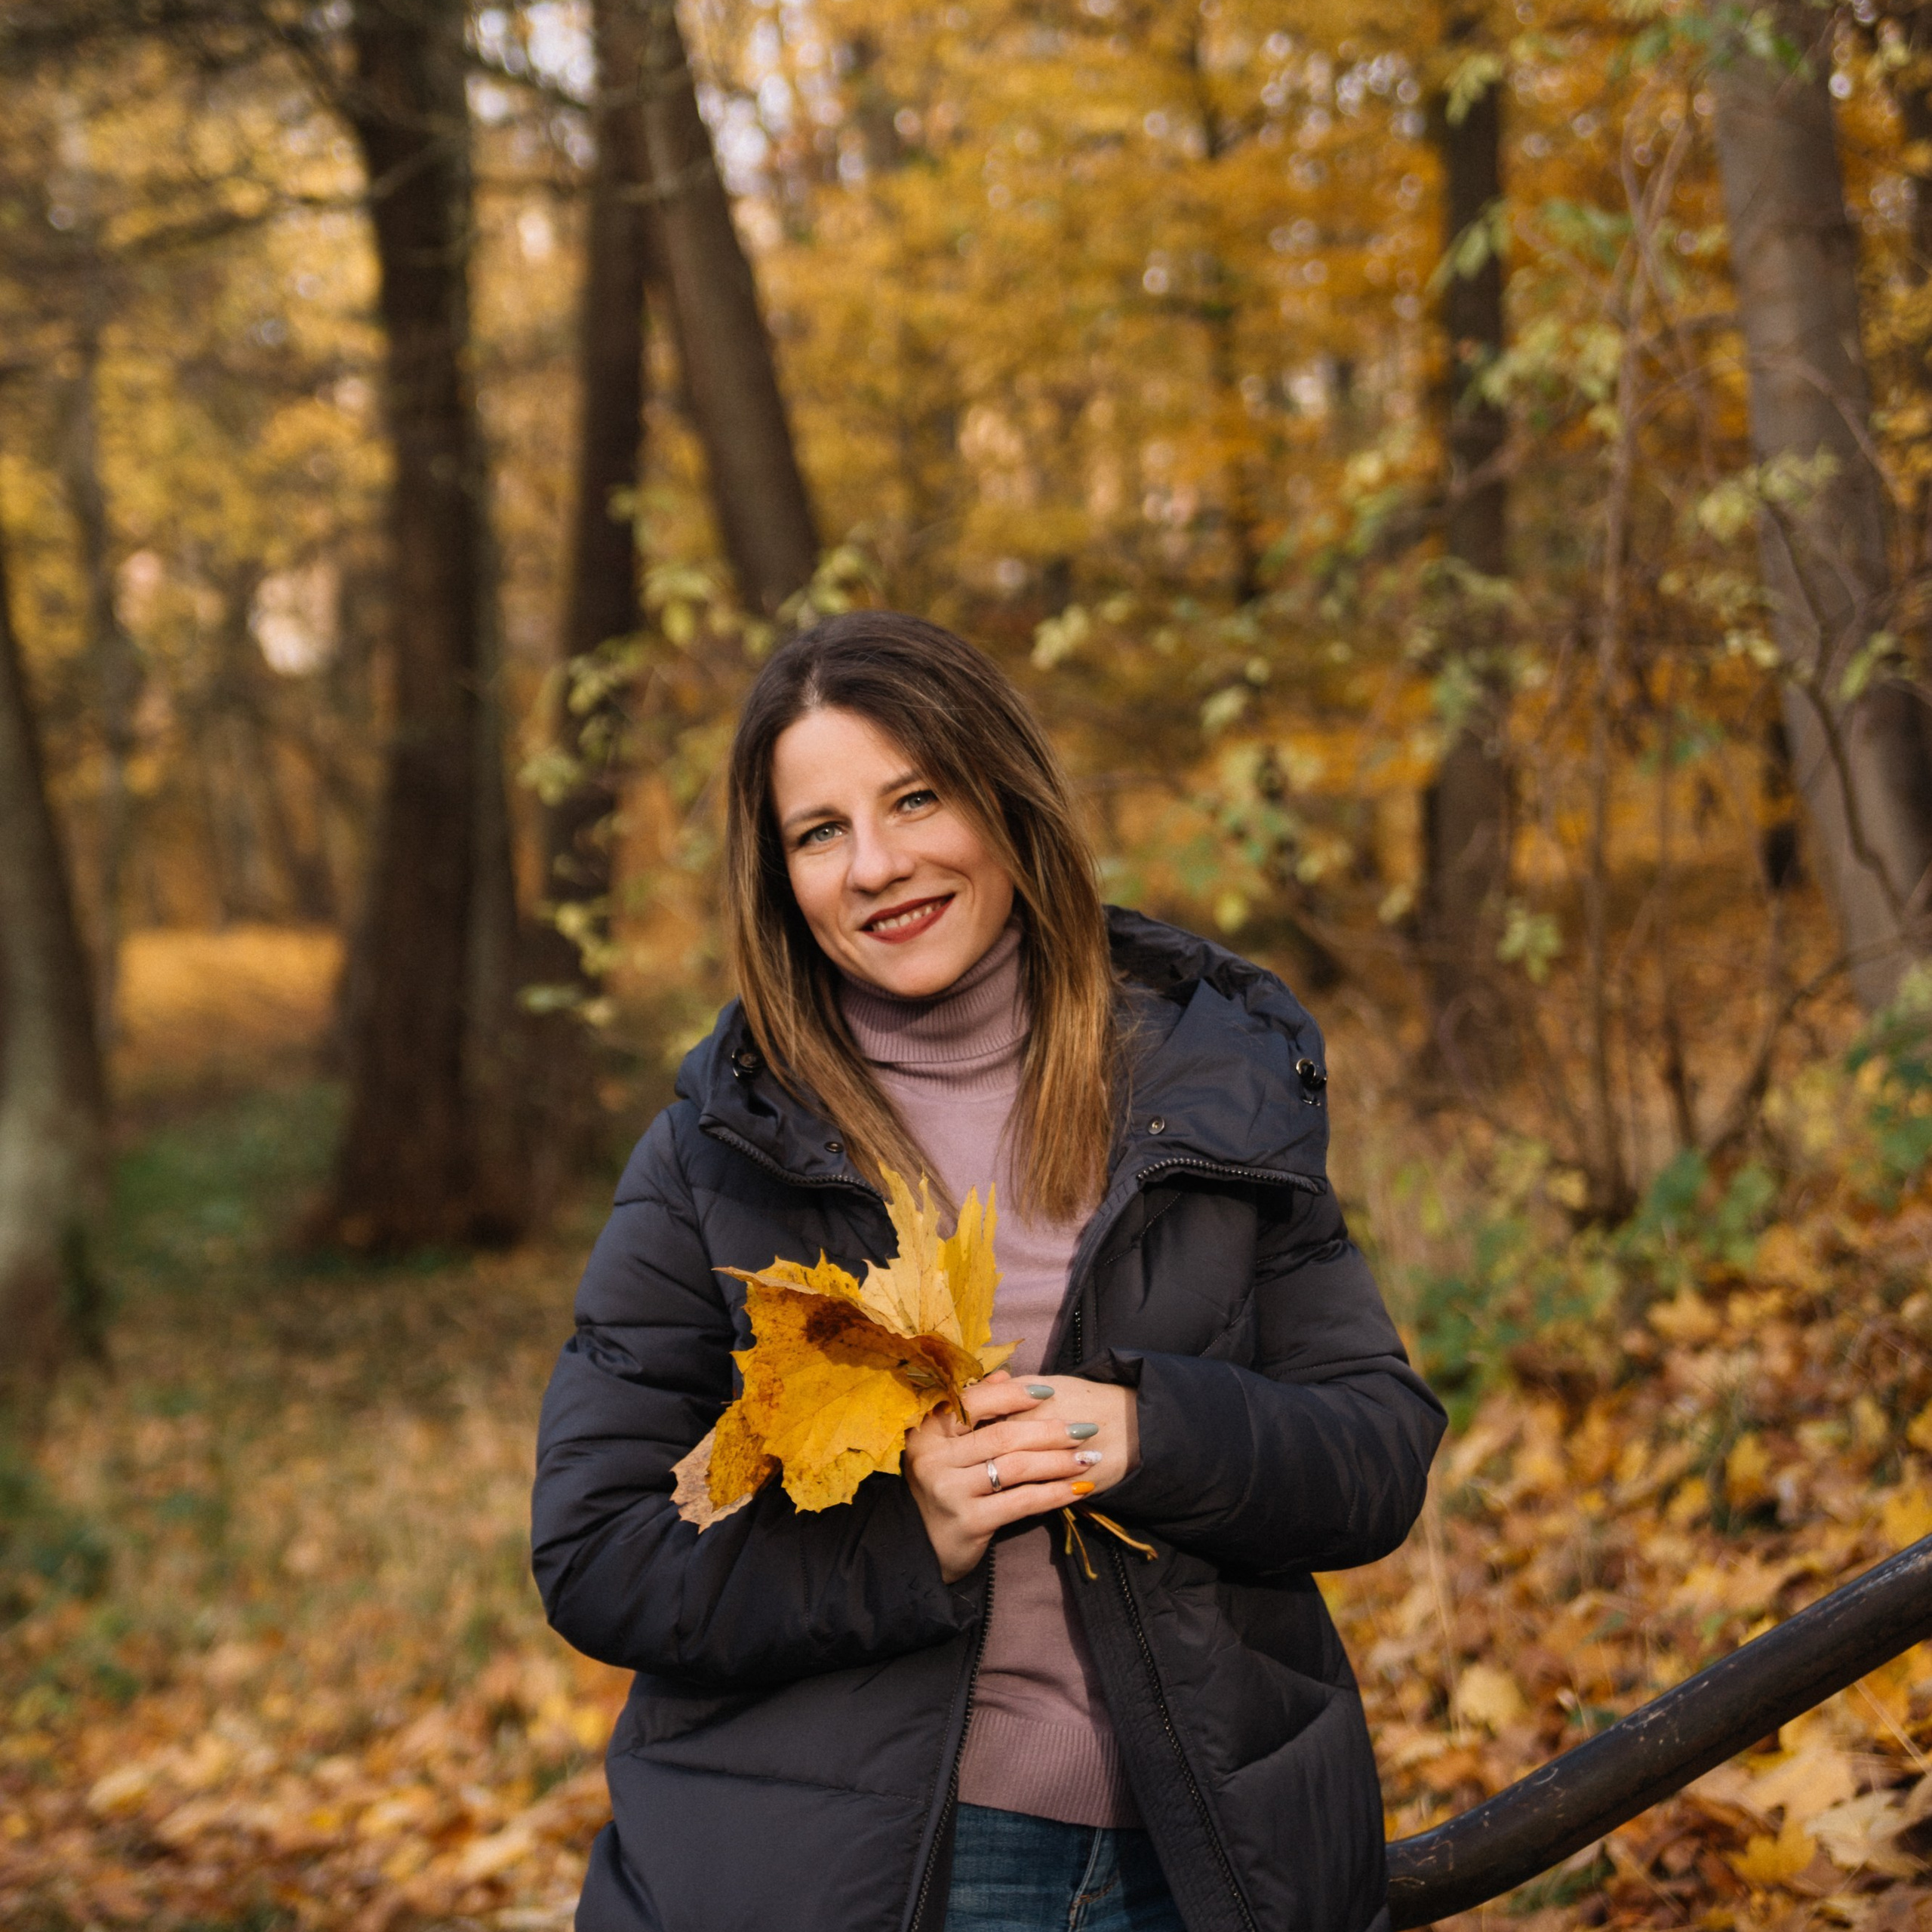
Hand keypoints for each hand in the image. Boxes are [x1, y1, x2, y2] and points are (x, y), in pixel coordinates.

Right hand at [901, 1371, 1139, 1582]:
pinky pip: (1021, 1502)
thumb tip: (1004, 1376)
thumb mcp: (947, 1447)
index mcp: (927, 1432)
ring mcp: (949, 1491)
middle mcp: (933, 1459)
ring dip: (1058, 1461)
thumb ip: (974, 1410)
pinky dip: (1054, 1494)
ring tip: (1088, 1458)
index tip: (1049, 1392)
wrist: (920, 1550)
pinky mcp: (969, 1522)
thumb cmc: (942, 1488)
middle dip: (1050, 1431)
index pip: (972, 1403)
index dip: (1012, 1395)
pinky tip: (1078, 1490)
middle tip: (1085, 1429)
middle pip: (1002, 1436)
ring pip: (1016, 1467)